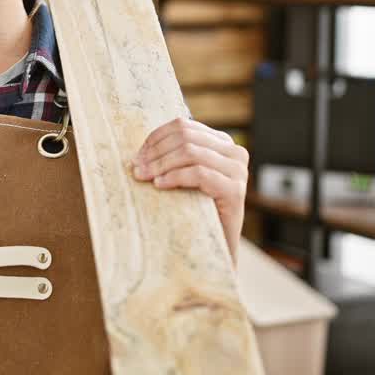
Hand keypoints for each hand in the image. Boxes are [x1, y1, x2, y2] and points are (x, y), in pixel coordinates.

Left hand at [130, 117, 249, 262]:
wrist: (215, 248)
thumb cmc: (194, 209)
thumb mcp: (183, 176)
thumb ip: (173, 157)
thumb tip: (137, 150)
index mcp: (221, 142)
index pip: (183, 126)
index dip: (155, 138)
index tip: (136, 157)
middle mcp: (234, 151)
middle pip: (185, 137)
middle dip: (156, 152)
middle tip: (135, 168)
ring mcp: (238, 171)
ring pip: (191, 153)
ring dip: (161, 164)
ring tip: (142, 177)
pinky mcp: (236, 191)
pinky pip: (200, 174)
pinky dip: (175, 177)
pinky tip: (159, 185)